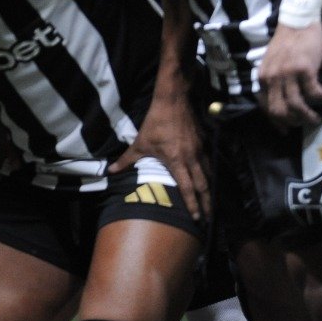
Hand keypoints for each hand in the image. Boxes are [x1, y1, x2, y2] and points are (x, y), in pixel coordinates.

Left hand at [111, 95, 208, 219]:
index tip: (196, 218)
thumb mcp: (140, 142)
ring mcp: (199, 151)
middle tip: (209, 219)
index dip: (192, 204)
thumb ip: (126, 159)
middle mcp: (191, 159)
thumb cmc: (155, 122)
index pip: (187, 188)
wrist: (173, 101)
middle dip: (206, 204)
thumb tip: (110, 171)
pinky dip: (211, 175)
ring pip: (208, 176)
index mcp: (176, 160)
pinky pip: (209, 164)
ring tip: (211, 205)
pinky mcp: (204, 144)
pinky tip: (210, 182)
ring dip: (210, 191)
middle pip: (203, 186)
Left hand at [258, 22, 321, 127]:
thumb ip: (274, 81)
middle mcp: (272, 77)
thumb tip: (282, 104)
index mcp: (263, 77)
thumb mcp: (273, 63)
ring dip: (309, 116)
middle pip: (280, 111)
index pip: (265, 106)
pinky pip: (315, 93)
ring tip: (317, 117)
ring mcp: (288, 73)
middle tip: (305, 122)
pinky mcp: (304, 69)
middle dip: (293, 122)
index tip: (287, 130)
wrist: (298, 21)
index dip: (276, 122)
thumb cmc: (288, 43)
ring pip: (297, 106)